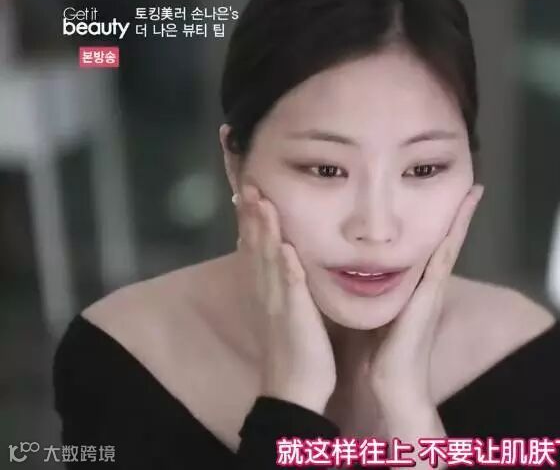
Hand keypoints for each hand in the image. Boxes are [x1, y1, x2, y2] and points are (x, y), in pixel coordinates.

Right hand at [235, 184, 336, 414]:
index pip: (257, 248)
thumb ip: (289, 286)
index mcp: (269, 291)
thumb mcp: (291, 312)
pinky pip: (290, 288)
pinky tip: (285, 247)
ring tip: (260, 200)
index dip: (252, 220)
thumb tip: (291, 261)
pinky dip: (286, 267)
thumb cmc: (298, 353)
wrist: (295, 391)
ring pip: (268, 260)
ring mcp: (280, 303)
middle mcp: (269, 292)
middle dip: (251, 214)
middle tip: (246, 182)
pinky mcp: (295, 317)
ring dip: (263, 230)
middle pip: (256, 246)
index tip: (249, 191)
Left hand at [368, 184, 484, 410]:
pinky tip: (461, 216)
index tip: (448, 202)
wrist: (392, 382)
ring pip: (449, 244)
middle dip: (458, 215)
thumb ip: (373, 296)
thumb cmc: (382, 354)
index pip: (430, 250)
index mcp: (416, 289)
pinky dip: (455, 235)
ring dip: (462, 218)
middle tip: (470, 186)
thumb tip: (356, 278)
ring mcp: (433, 289)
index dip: (439, 226)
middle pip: (446, 242)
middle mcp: (429, 285)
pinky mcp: (431, 294)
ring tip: (472, 191)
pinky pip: (444, 257)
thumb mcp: (377, 315)